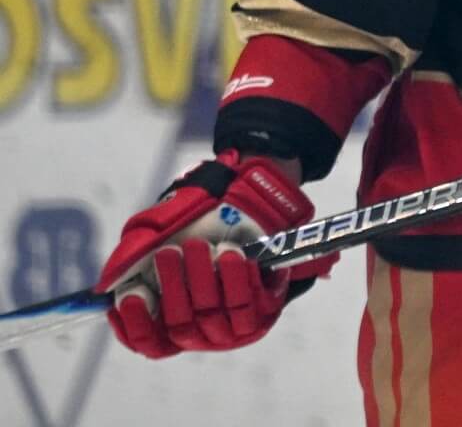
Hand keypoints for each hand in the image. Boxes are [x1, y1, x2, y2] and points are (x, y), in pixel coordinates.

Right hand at [97, 151, 331, 357]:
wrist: (252, 205)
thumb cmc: (198, 226)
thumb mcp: (157, 234)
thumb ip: (131, 257)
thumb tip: (108, 284)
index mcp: (173, 321)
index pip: (151, 343)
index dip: (136, 326)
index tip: (128, 298)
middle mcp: (203, 330)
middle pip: (180, 326)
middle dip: (173, 287)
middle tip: (168, 252)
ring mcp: (234, 326)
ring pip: (214, 314)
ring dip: (205, 278)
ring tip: (201, 247)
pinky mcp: (265, 311)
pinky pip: (249, 305)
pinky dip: (238, 280)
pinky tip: (232, 255)